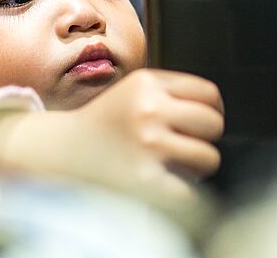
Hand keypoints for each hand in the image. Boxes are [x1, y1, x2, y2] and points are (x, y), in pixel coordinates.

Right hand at [0, 69, 223, 201]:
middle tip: (183, 146)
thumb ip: (170, 91)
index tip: (199, 122)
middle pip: (213, 124)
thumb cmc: (104, 123)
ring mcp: (146, 145)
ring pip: (208, 158)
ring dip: (196, 168)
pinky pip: (190, 192)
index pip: (209, 94)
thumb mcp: (133, 90)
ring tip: (173, 166)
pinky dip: (182, 194)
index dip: (211, 111)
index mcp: (146, 83)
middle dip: (204, 138)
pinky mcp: (143, 181)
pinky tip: (163, 186)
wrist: (60, 152)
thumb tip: (216, 108)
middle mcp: (148, 109)